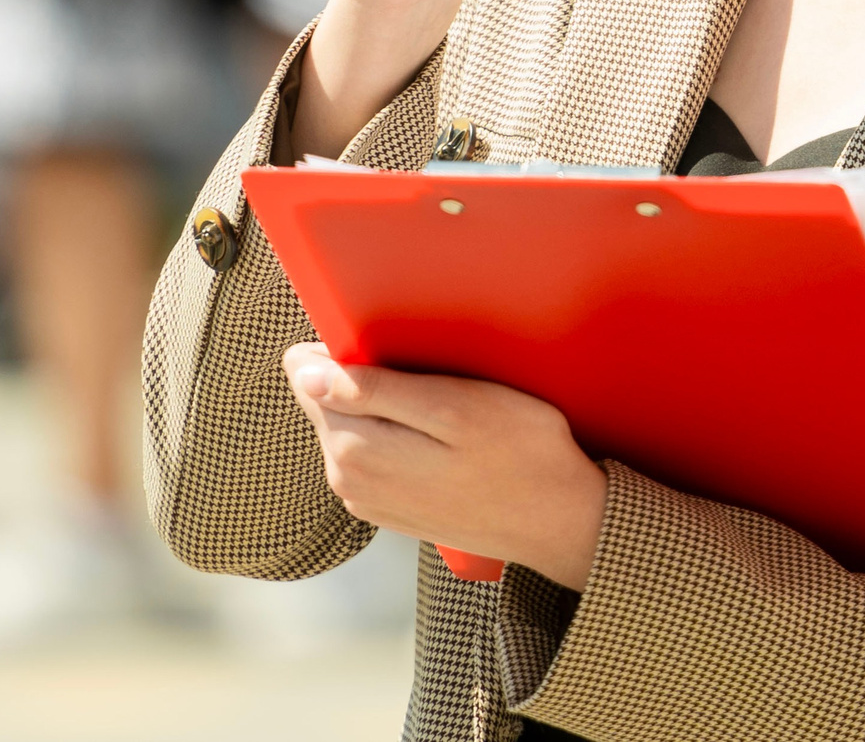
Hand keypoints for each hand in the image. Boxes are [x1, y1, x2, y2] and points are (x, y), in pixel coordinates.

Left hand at [283, 341, 606, 589]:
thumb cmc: (521, 453)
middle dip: (362, 377)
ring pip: (348, 428)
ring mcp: (366, 498)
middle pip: (326, 402)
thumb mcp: (454, 406)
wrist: (557, 521)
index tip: (388, 343)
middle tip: (429, 373)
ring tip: (439, 404)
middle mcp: (347, 479)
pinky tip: (438, 435)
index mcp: (354, 448)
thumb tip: (306, 375)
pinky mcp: (388, 508)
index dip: (341, 348)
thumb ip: (374, 391)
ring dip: (380, 406)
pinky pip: (370, 454)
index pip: (309, 377)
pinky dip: (394, 434)